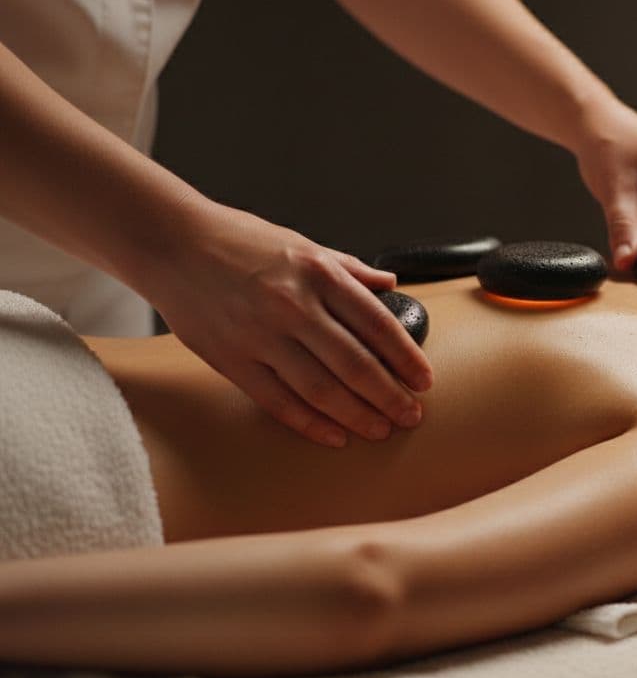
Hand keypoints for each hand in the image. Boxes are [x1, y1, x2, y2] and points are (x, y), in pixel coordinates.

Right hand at [139, 202, 433, 447]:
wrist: (171, 243)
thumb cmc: (241, 242)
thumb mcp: (303, 244)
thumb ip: (349, 269)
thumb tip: (390, 286)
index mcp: (318, 273)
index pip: (378, 325)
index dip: (407, 358)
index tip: (424, 381)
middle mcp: (293, 305)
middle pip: (356, 365)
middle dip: (390, 396)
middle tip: (412, 416)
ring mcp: (260, 336)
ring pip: (321, 390)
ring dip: (358, 416)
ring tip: (381, 430)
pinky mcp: (231, 360)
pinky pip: (278, 402)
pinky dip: (311, 424)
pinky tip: (335, 435)